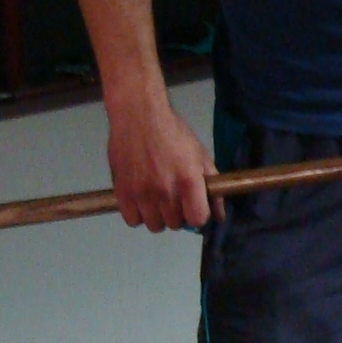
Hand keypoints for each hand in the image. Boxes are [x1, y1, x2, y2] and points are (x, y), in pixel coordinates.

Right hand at [105, 91, 218, 231]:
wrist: (138, 116)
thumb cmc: (174, 134)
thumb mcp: (201, 157)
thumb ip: (212, 189)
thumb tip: (219, 217)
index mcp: (188, 181)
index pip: (197, 220)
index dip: (197, 216)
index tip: (194, 207)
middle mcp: (165, 191)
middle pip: (175, 224)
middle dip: (178, 214)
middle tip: (174, 198)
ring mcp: (141, 193)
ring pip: (154, 225)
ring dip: (158, 216)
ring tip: (156, 199)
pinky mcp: (121, 192)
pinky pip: (132, 220)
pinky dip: (137, 214)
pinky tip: (141, 200)